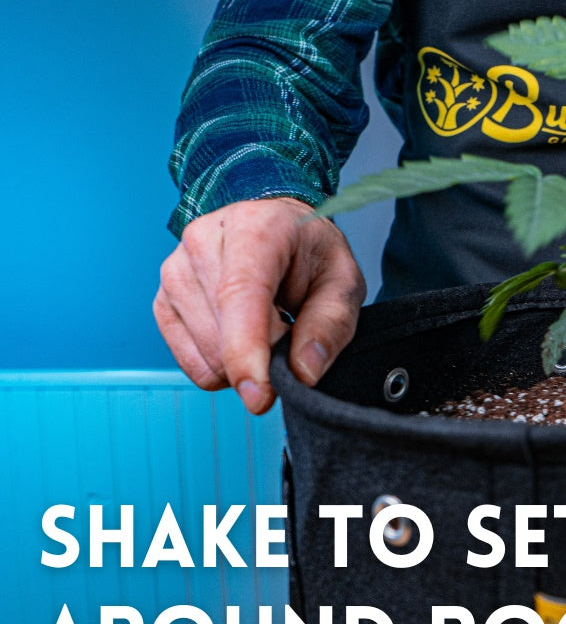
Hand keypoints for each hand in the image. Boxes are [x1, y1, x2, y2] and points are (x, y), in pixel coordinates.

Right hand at [153, 198, 365, 413]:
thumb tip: (303, 373)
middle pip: (223, 332)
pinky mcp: (163, 301)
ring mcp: (176, 271)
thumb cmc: (310, 254)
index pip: (240, 293)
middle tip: (292, 334)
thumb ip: (331, 325)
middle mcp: (203, 241)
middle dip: (264, 357)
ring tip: (269, 326)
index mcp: (254, 228)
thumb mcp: (343, 282)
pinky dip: (222, 368)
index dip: (246, 349)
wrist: (278, 230)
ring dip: (244, 362)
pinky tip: (242, 338)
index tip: (259, 396)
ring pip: (206, 354)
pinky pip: (191, 364)